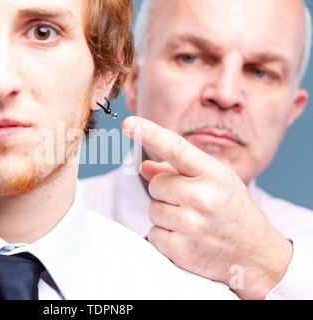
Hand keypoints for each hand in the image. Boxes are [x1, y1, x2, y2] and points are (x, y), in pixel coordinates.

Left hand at [122, 116, 292, 299]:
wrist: (258, 256)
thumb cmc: (233, 212)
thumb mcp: (216, 183)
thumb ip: (178, 172)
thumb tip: (144, 166)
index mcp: (214, 174)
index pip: (175, 148)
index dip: (148, 133)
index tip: (128, 124)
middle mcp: (202, 197)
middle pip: (156, 184)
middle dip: (166, 192)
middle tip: (191, 203)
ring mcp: (191, 225)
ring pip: (152, 209)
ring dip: (165, 215)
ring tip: (192, 222)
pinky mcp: (181, 250)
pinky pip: (153, 233)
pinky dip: (164, 236)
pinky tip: (187, 238)